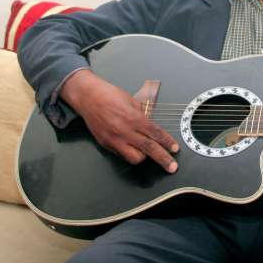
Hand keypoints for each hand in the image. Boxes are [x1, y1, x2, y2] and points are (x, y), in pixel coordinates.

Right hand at [61, 70, 179, 172]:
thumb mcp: (132, 101)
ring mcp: (114, 139)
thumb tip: (152, 127)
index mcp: (133, 118)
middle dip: (163, 159)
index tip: (175, 149)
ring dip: (144, 156)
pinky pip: (122, 155)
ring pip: (135, 157)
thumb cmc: (110, 95)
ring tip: (147, 152)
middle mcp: (124, 131)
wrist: (88, 97)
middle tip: (172, 167)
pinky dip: (129, 153)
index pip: (155, 133)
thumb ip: (143, 116)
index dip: (167, 142)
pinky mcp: (106, 144)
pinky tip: (132, 148)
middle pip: (149, 149)